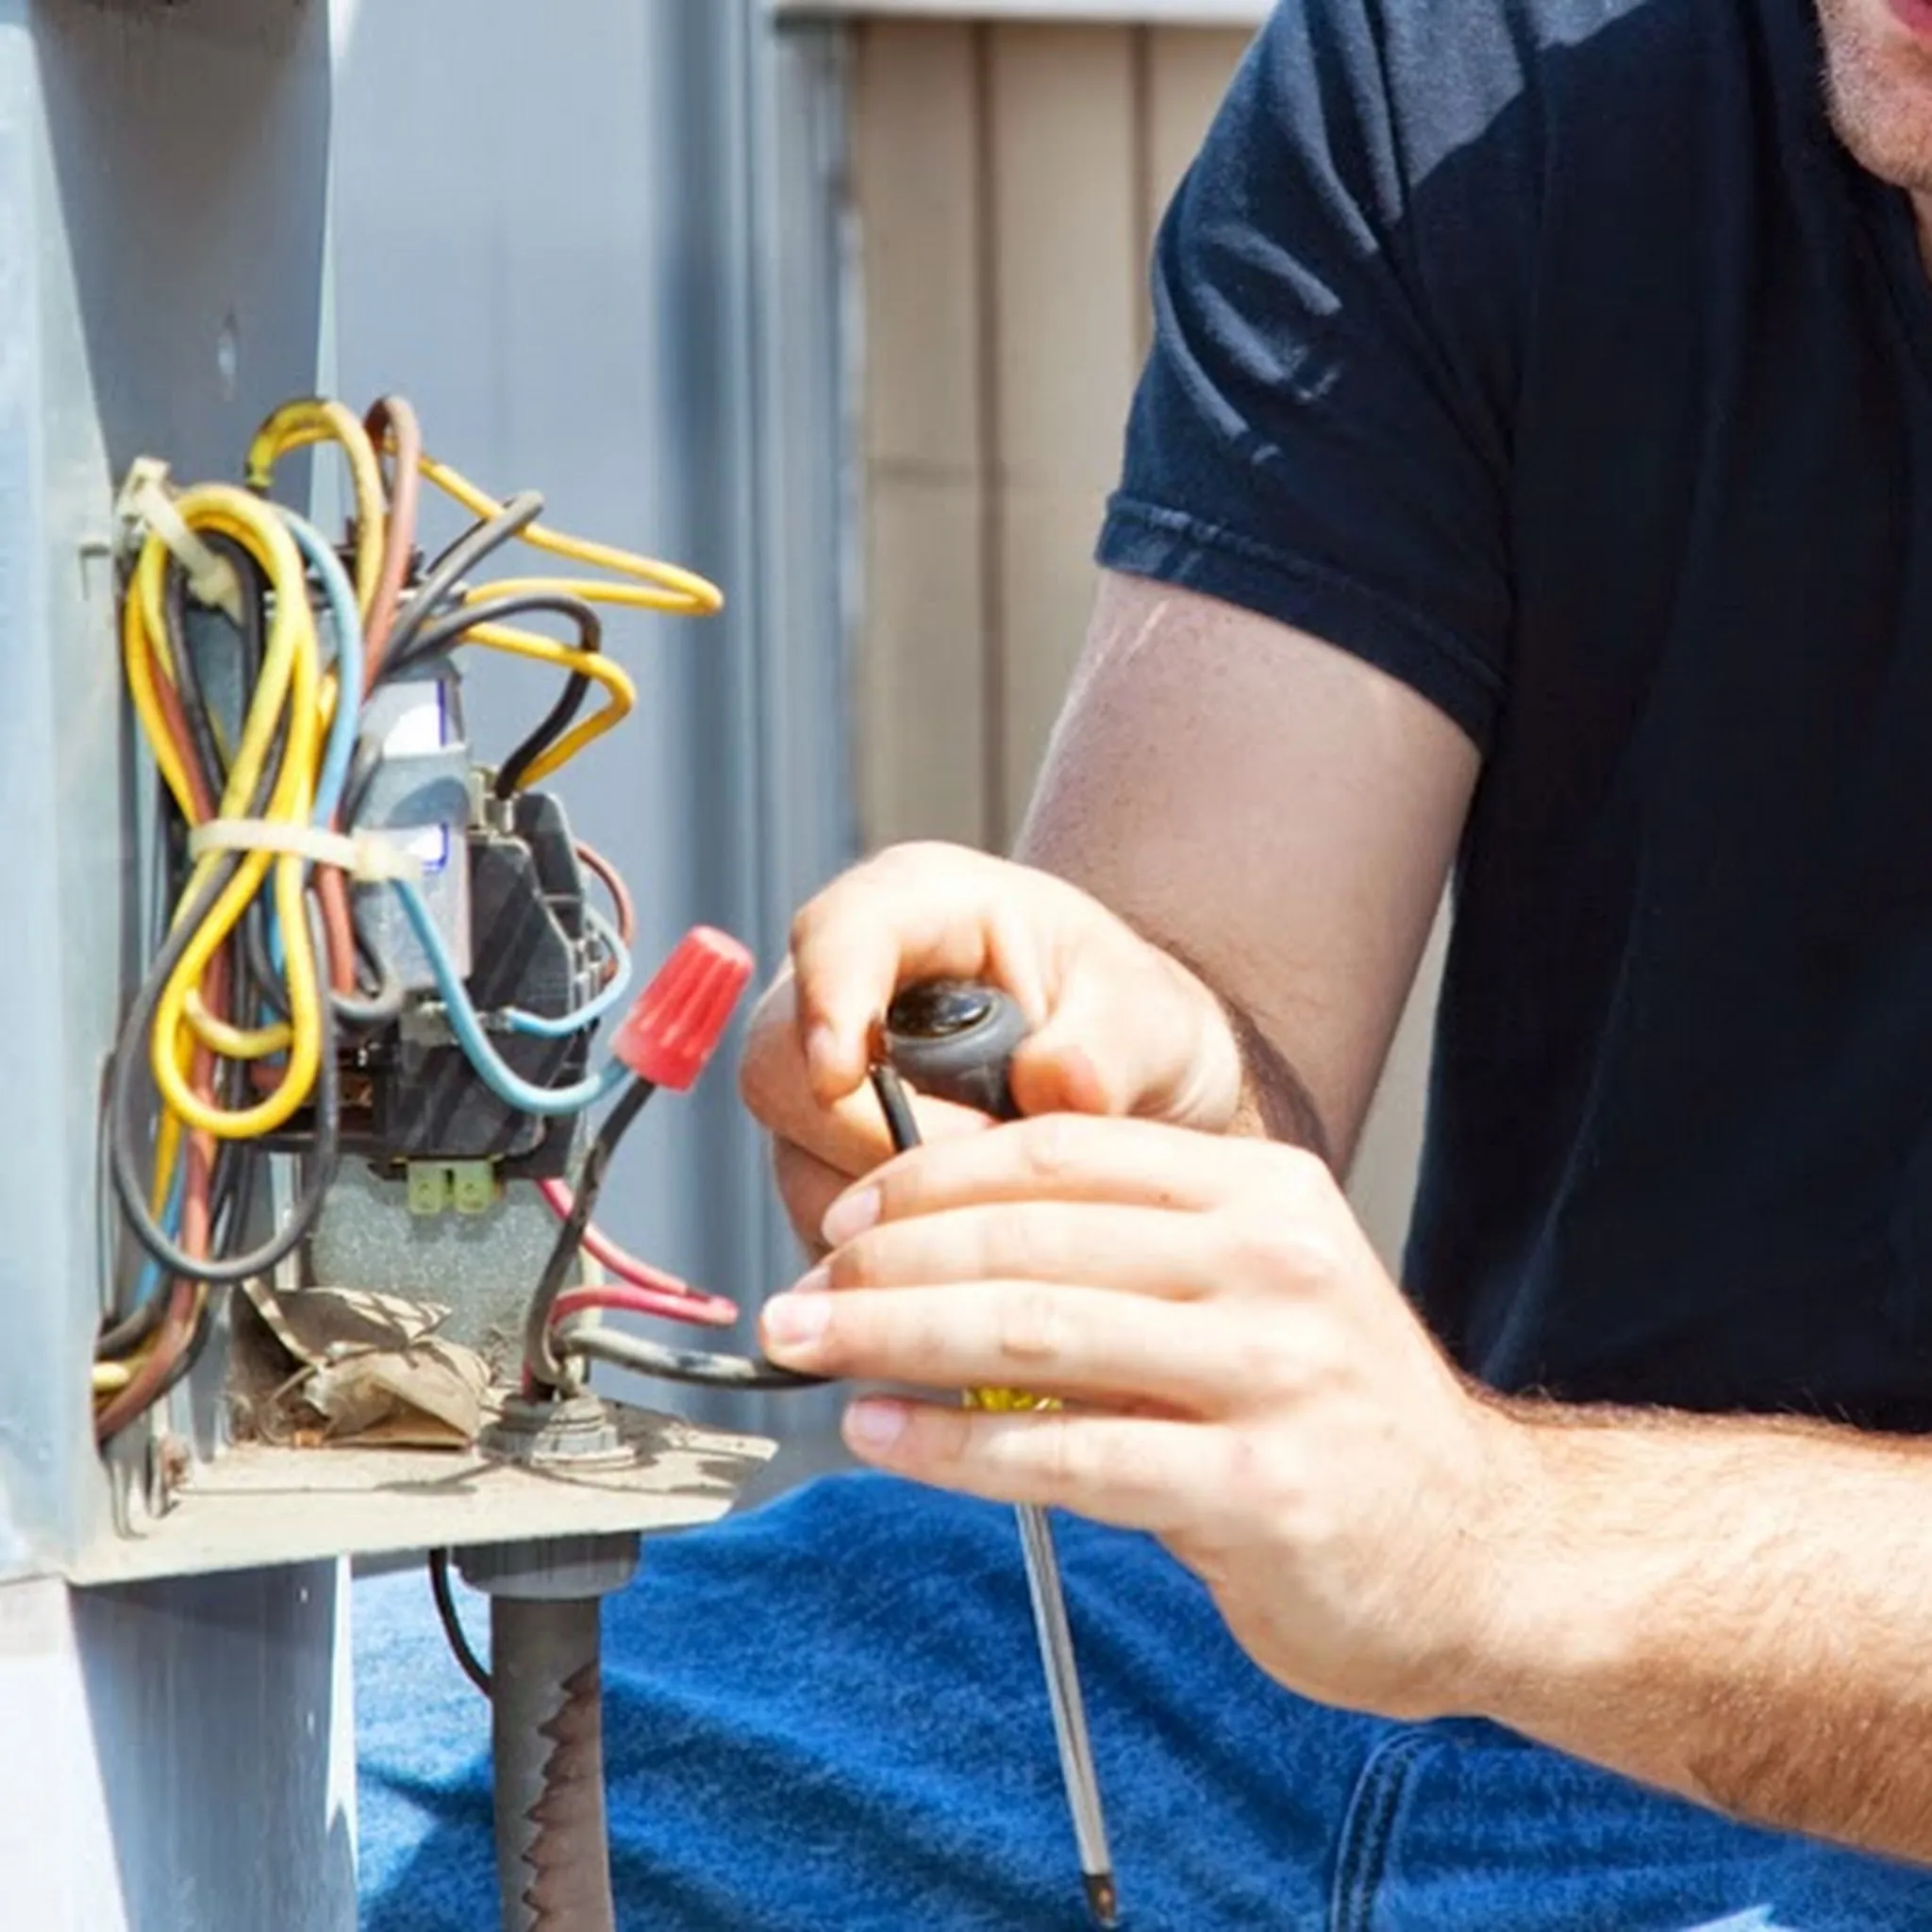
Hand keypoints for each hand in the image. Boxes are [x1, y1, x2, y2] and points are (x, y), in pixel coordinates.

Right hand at [738, 842, 1243, 1250]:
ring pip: (796, 1154)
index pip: (836, 935)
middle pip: (782, 1062)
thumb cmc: (1133, 1023)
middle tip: (982, 1169)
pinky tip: (967, 1236)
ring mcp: (822, 1078)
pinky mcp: (823, 1160)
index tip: (842, 1075)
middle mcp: (846, 988)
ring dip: (889, 1202)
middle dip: (870, 1136)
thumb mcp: (1149, 1016)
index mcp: (917, 908)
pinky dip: (891, 1244)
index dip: (827, 1002)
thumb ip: (1108, 1045)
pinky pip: (821, 1216)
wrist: (1135, 1086)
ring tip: (998, 1201)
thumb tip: (1055, 1084)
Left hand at [756, 1113, 1533, 1721]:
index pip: (1061, 1153)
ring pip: (1035, 1332)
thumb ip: (1126, 1259)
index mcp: (1261, 1192)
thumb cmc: (1336, 1418)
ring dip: (894, 1338)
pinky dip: (952, 1446)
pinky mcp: (1259, 1488)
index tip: (846, 1215)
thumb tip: (939, 1253)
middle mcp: (1271, 1263)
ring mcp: (1272, 1373)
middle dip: (888, 1262)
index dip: (932, 1177)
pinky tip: (882, 1438)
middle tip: (799, 1294)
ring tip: (811, 1349)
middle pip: (1030, 1237)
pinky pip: (1068, 1457)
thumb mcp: (1256, 1291)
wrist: (1484, 1550)